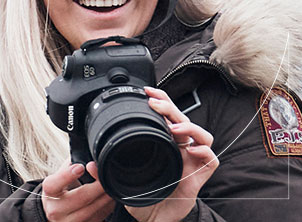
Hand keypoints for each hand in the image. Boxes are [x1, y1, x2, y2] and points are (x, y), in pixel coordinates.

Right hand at [40, 161, 115, 221]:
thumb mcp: (59, 176)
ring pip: (94, 208)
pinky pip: (100, 216)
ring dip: (107, 195)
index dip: (68, 175)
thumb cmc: (60, 191)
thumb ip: (71, 164)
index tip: (80, 167)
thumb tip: (90, 152)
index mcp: (50, 192)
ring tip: (112, 184)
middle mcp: (56, 209)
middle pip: (82, 197)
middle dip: (99, 184)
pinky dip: (108, 205)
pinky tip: (109, 196)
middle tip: (106, 173)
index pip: (54, 184)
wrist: (55, 213)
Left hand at [99, 86, 217, 221]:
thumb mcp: (122, 182)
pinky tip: (191, 149)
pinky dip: (204, 151)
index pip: (167, 117)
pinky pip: (211, 159)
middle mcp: (180, 150)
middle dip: (171, 108)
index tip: (147, 92)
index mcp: (164, 145)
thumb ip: (107, 172)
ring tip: (174, 127)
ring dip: (190, 127)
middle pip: (184, 120)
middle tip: (155, 104)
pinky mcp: (200, 177)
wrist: (154, 219)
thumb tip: (90, 165)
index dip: (161, 101)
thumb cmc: (144, 197)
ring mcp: (192, 162)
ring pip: (203, 135)